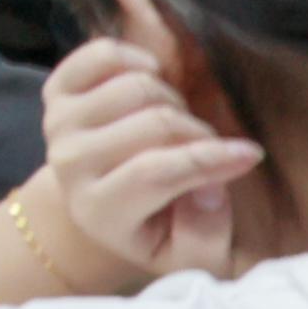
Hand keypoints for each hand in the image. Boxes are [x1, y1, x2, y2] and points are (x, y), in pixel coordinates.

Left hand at [41, 0, 259, 278]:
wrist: (97, 202)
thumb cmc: (154, 228)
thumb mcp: (186, 254)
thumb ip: (206, 234)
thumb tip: (210, 189)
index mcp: (98, 209)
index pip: (157, 173)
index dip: (210, 159)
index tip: (251, 154)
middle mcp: (70, 163)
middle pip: (154, 124)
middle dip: (198, 132)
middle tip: (208, 145)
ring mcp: (59, 122)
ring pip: (136, 87)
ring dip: (174, 101)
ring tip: (178, 125)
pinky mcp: (56, 89)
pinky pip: (102, 55)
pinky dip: (136, 58)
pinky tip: (154, 79)